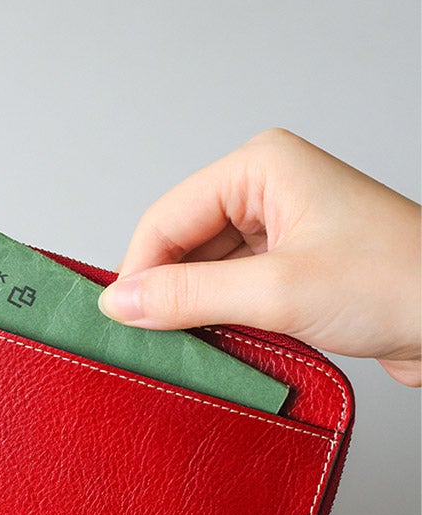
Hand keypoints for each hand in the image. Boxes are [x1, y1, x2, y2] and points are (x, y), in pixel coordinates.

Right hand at [98, 128, 420, 386]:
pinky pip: (238, 287)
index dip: (140, 270)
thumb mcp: (277, 292)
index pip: (168, 216)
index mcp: (261, 167)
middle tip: (152, 342)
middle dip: (169, 292)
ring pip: (209, 269)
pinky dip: (225, 318)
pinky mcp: (298, 264)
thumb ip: (189, 296)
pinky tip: (224, 345)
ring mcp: (285, 227)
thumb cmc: (397, 283)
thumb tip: (121, 303)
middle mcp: (269, 189)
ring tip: (192, 347)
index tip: (120, 322)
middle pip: (184, 242)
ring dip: (198, 309)